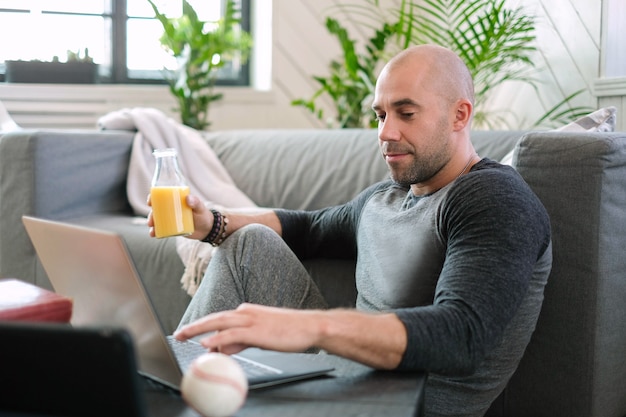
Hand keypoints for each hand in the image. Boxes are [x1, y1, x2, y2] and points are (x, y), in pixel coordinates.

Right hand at [146, 193, 213, 239]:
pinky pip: (161, 228)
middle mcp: (171, 208)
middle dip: (151, 214)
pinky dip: (156, 231)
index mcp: (176, 200)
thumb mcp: (200, 208)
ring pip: (157, 219)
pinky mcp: (172, 227)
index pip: (162, 196)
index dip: (153, 197)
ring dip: (152, 223)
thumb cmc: (203, 215)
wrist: (207, 229)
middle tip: (151, 221)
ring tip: (152, 229)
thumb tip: (187, 199)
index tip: (150, 202)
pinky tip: (153, 234)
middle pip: (157, 209)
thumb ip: (195, 202)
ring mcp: (171, 218)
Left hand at [174, 303, 323, 354]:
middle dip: (195, 325)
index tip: (190, 333)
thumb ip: (241, 341)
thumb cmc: (290, 331)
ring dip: (199, 329)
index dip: (204, 326)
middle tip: (178, 334)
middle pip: (214, 318)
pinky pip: (232, 334)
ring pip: (218, 323)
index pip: (221, 320)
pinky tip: (206, 343)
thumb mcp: (261, 337)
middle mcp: (246, 312)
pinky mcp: (256, 330)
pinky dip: (217, 338)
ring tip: (184, 336)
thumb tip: (223, 349)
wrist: (310, 326)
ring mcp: (251, 320)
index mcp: (248, 312)